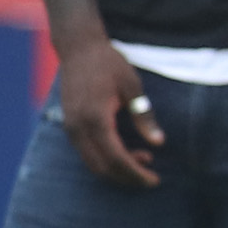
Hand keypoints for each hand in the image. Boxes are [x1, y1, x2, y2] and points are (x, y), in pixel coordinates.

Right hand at [53, 34, 160, 190]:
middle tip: (150, 178)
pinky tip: (124, 151)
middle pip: (102, 167)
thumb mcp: (132, 86)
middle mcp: (78, 127)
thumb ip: (144, 116)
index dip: (136, 173)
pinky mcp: (69, 125)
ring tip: (142, 160)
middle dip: (127, 177)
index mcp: (95, 118)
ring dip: (116, 169)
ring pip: (92, 163)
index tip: (154, 180)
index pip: (117, 158)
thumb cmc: (108, 63)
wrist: (78, 48)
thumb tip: (159, 143)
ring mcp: (70, 127)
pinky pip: (86, 152)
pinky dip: (105, 159)